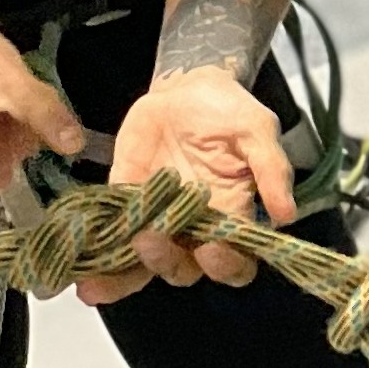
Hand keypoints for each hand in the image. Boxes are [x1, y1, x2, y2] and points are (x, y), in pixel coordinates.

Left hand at [79, 65, 297, 302]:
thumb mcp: (257, 130)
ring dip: (124, 274)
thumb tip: (285, 214)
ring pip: (143, 266)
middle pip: (185, 269)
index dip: (225, 265)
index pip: (235, 263)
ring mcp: (157, 220)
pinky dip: (97, 262)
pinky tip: (83, 279)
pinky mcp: (123, 205)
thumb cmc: (229, 112)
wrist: (187, 88)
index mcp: (232, 218)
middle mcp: (194, 229)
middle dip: (167, 262)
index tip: (213, 248)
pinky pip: (111, 240)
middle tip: (151, 239)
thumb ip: (271, 169)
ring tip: (100, 275)